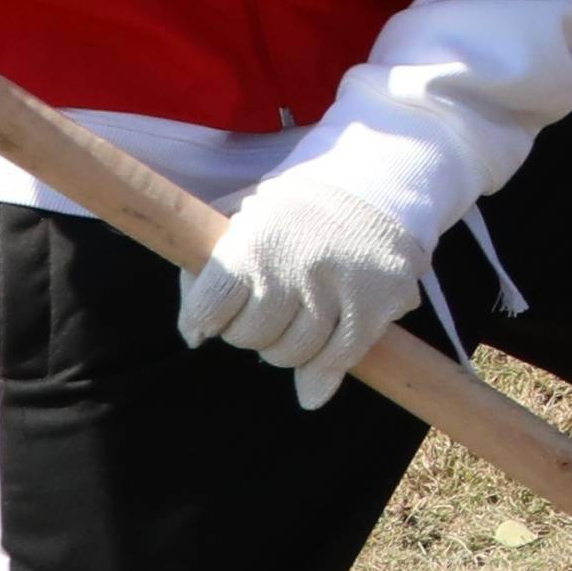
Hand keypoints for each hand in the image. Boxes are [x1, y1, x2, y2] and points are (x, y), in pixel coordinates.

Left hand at [171, 167, 423, 410]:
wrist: (377, 184)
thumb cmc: (292, 210)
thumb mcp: (239, 217)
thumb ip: (204, 272)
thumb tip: (193, 340)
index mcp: (255, 239)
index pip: (210, 307)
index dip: (203, 321)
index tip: (208, 320)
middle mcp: (295, 264)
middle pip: (250, 336)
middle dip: (248, 332)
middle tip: (261, 314)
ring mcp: (340, 286)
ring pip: (292, 353)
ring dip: (284, 350)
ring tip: (293, 325)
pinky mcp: (378, 303)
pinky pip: (339, 359)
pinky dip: (321, 378)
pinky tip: (312, 386)